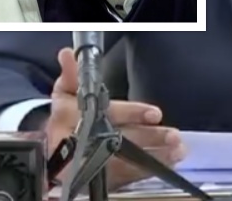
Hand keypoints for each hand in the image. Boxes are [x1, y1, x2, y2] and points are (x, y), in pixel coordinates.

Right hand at [46, 48, 184, 190]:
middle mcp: (86, 142)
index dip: (133, 113)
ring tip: (178, 149)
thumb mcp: (65, 91)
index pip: (110, 113)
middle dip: (149, 138)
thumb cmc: (64, 115)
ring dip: (155, 155)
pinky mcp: (104, 177)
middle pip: (122, 140)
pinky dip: (149, 169)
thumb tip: (67, 54)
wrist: (52, 147)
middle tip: (173, 136)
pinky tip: (169, 161)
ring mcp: (95, 162)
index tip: (155, 114)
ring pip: (128, 160)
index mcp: (76, 119)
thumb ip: (72, 74)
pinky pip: (128, 176)